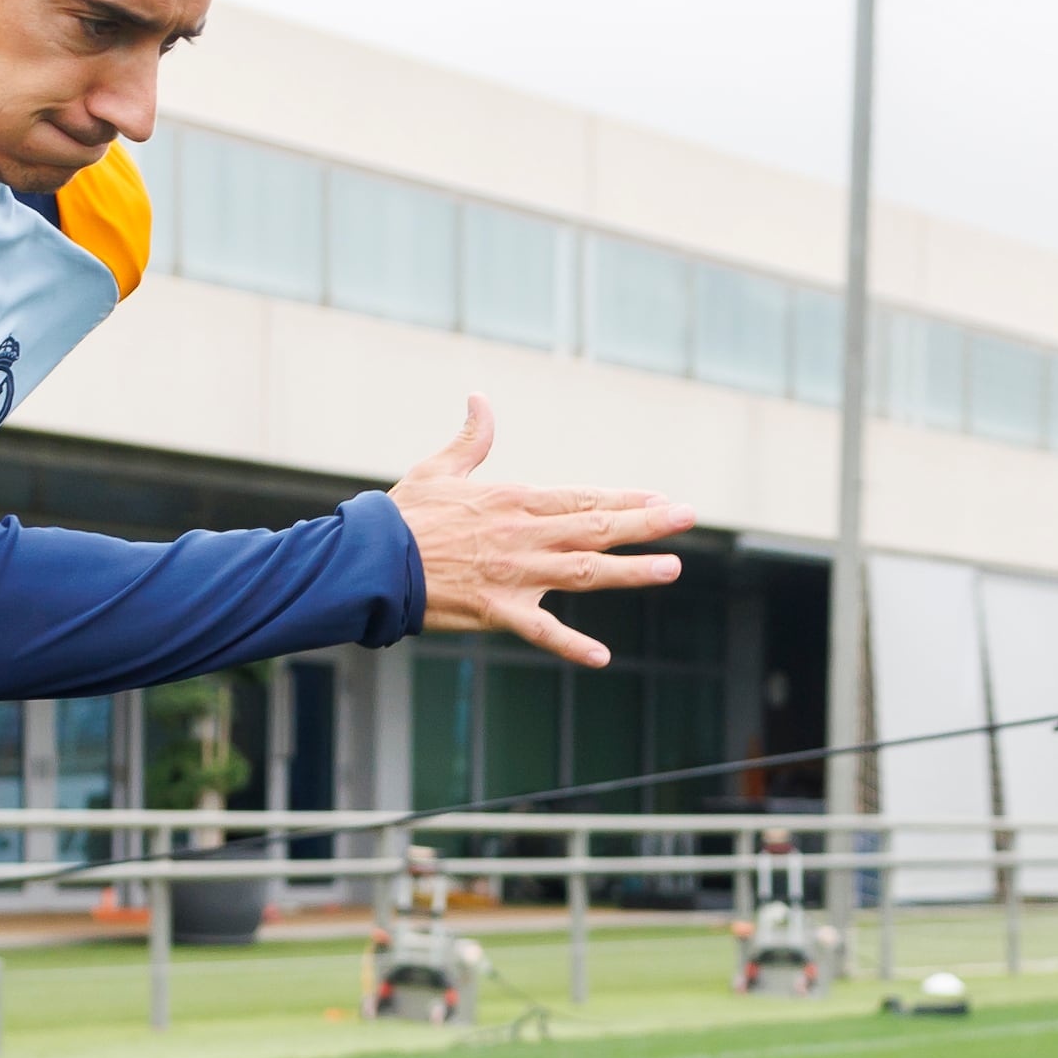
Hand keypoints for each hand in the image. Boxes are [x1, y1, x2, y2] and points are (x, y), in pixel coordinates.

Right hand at [388, 398, 693, 667]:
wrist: (370, 561)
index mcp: (514, 500)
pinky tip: (601, 658)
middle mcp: (525, 535)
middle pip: (597, 527)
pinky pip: (542, 632)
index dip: (625, 495)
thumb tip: (479, 399)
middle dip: (647, 521)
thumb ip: (470, 439)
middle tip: (687, 516)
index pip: (582, 495)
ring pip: (586, 572)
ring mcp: (516, 575)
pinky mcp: (498, 611)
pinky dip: (572, 646)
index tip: (662, 495)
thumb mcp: (439, 468)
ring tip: (671, 567)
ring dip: (631, 571)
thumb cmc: (403, 514)